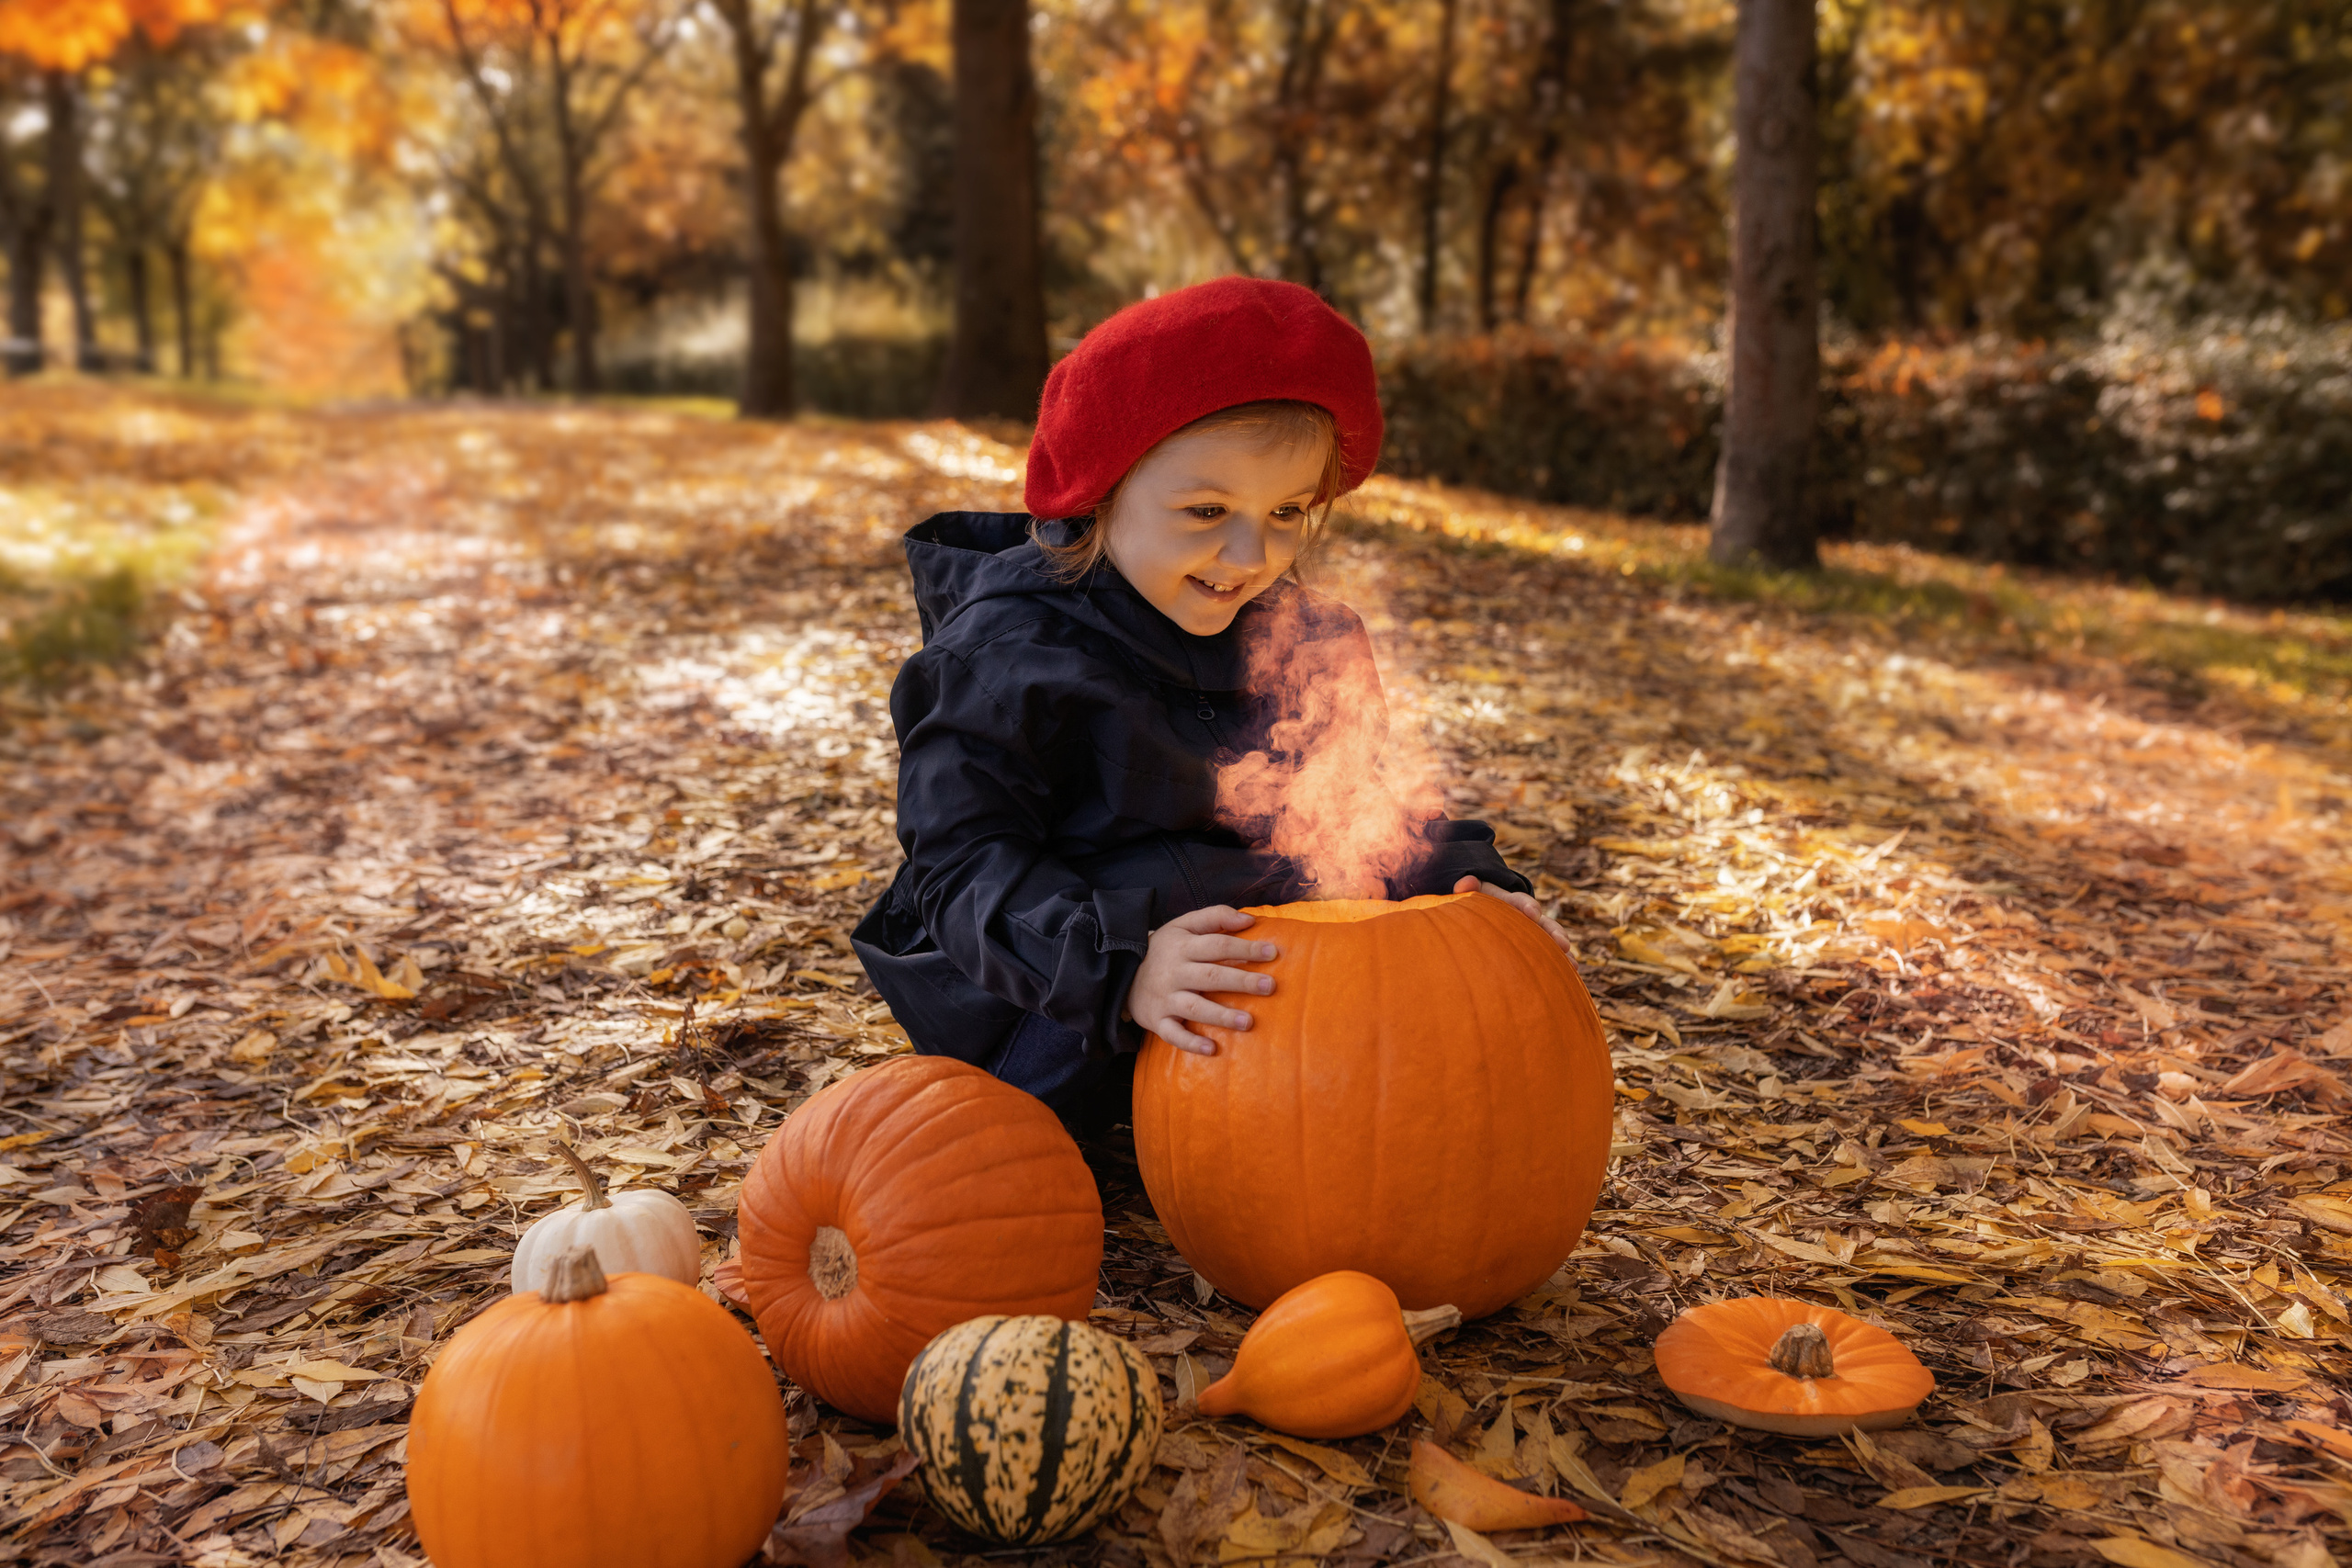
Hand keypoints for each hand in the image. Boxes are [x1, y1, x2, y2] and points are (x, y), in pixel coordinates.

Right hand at [1124, 906, 1278, 1055]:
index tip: (1272, 952)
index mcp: (1183, 947)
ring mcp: (1166, 999)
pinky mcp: (1157, 1021)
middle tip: (1270, 986)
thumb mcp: (1183, 925)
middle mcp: (1175, 973)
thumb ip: (1215, 917)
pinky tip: (1212, 1049)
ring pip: (1195, 1008)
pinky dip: (1191, 1043)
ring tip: (1248, 1022)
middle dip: (1241, 981)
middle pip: (1211, 976)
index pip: (1218, 945)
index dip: (1245, 948)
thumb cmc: (1164, 949)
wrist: (1122, 973)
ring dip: (1222, 1016)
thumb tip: (1249, 920)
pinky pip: (1173, 1034)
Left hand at [1455, 876, 1573, 954]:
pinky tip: (1571, 975)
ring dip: (1562, 951)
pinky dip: (1561, 963)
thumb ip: (1468, 887)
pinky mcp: (1537, 945)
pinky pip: (1551, 953)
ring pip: (1552, 939)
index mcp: (1511, 901)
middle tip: (1563, 944)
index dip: (1527, 906)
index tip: (1533, 913)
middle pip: (1544, 922)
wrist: (1488, 909)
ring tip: (1573, 965)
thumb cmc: (1479, 901)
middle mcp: (1529, 916)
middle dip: (1554, 933)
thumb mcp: (1473, 892)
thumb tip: (1465, 882)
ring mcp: (1536, 931)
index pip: (1520, 901)